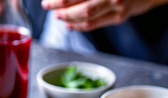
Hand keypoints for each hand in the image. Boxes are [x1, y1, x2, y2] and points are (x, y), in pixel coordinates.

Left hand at [41, 0, 167, 30]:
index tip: (48, 0)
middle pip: (80, 4)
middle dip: (59, 6)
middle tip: (47, 5)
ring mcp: (117, 6)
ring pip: (86, 16)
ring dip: (68, 17)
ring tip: (57, 15)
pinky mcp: (119, 17)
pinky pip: (94, 24)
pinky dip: (79, 26)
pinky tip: (69, 24)